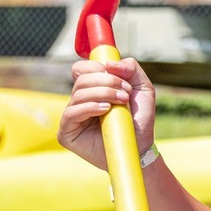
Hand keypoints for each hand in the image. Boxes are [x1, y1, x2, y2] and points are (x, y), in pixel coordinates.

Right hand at [58, 57, 154, 171]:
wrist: (141, 147)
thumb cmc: (139, 120)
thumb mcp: (143, 89)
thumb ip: (131, 68)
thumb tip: (109, 63)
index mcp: (91, 89)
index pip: (82, 69)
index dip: (98, 67)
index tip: (119, 76)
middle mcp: (79, 101)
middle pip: (81, 78)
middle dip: (107, 81)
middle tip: (125, 93)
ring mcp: (72, 116)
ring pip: (78, 93)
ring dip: (103, 93)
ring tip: (121, 102)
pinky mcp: (67, 132)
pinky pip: (71, 113)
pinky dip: (89, 107)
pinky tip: (105, 110)